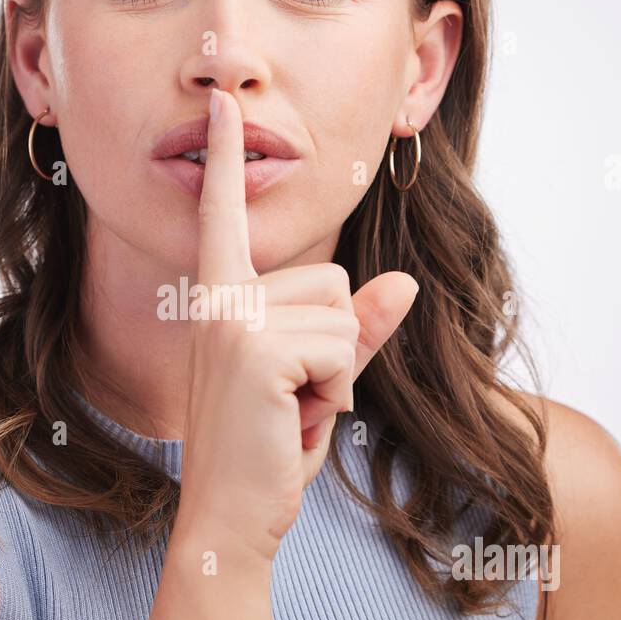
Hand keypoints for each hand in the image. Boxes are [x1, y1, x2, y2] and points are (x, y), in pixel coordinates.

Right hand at [176, 87, 418, 561]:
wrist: (228, 516)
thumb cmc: (266, 448)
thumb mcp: (317, 379)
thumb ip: (355, 329)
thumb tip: (403, 282)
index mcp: (218, 298)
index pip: (223, 216)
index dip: (222, 158)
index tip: (222, 103)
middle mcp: (217, 298)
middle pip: (330, 276)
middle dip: (336, 342)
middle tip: (292, 397)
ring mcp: (231, 319)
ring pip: (342, 313)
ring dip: (336, 372)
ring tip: (290, 410)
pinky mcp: (254, 347)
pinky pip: (340, 348)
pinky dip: (334, 391)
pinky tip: (293, 420)